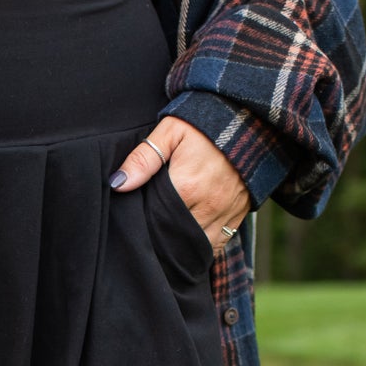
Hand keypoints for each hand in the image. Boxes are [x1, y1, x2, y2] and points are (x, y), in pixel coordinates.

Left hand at [109, 119, 250, 253]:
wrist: (248, 119)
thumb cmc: (203, 124)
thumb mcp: (170, 132)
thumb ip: (143, 159)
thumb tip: (118, 184)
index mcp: (186, 187)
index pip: (157, 219)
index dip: (145, 222)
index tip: (137, 221)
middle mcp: (207, 206)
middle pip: (176, 237)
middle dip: (163, 238)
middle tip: (151, 232)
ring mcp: (225, 213)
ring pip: (198, 245)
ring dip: (183, 245)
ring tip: (169, 239)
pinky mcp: (239, 215)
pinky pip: (219, 243)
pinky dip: (204, 245)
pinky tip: (191, 239)